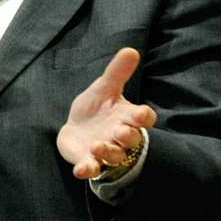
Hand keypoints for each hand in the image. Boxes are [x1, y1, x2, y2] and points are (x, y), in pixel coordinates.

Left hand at [57, 47, 157, 180]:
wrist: (76, 128)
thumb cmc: (96, 107)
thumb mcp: (104, 88)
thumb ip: (117, 72)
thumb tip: (131, 50)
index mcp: (126, 117)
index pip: (144, 119)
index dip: (144, 117)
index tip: (141, 114)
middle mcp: (120, 137)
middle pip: (132, 140)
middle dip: (127, 136)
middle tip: (119, 130)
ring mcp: (106, 151)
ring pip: (115, 156)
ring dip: (108, 152)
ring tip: (97, 144)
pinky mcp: (90, 162)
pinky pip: (92, 169)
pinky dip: (88, 170)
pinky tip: (82, 169)